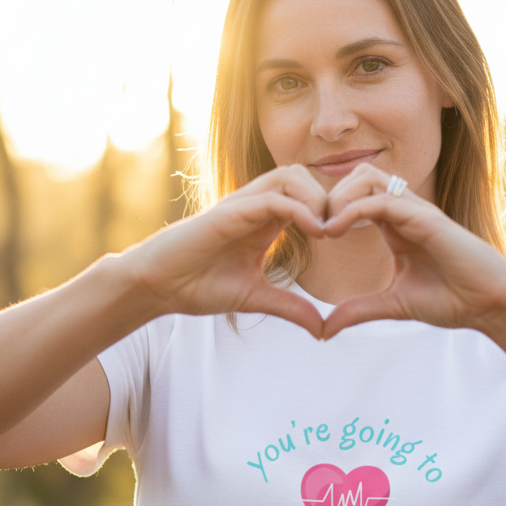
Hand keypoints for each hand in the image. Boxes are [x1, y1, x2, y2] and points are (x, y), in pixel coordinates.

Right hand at [124, 165, 327, 337]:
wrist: (157, 286)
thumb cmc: (198, 286)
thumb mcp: (256, 298)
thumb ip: (291, 307)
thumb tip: (323, 330)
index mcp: (263, 220)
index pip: (305, 195)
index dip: (330, 209)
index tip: (347, 237)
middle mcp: (254, 206)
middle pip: (302, 175)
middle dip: (329, 197)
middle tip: (342, 231)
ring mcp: (241, 205)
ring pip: (291, 176)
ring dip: (317, 198)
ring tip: (328, 231)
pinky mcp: (229, 212)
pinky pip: (273, 198)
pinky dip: (300, 210)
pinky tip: (317, 233)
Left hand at [321, 162, 505, 338]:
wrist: (491, 304)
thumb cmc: (453, 300)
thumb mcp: (393, 305)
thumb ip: (358, 311)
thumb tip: (324, 330)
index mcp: (397, 225)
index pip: (357, 195)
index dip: (330, 208)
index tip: (311, 236)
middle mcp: (406, 212)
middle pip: (358, 176)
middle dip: (329, 196)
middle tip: (313, 228)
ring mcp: (416, 211)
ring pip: (368, 178)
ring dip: (339, 197)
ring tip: (324, 229)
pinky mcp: (425, 219)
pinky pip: (380, 200)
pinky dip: (353, 210)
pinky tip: (335, 231)